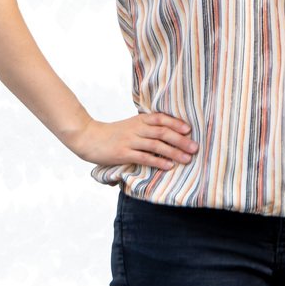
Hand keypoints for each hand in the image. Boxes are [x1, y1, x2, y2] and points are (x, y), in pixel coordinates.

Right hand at [68, 112, 198, 170]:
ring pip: (156, 145)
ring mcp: (130, 141)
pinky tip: (169, 166)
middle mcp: (136, 128)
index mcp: (139, 120)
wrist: (89, 138)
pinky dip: (158, 162)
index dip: (175, 123)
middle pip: (162, 132)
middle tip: (195, 147)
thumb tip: (167, 134)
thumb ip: (146, 128)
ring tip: (187, 159)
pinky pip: (144, 157)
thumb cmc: (112, 134)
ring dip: (174, 152)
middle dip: (180, 140)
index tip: (189, 129)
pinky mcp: (123, 154)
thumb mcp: (130, 126)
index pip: (161, 119)